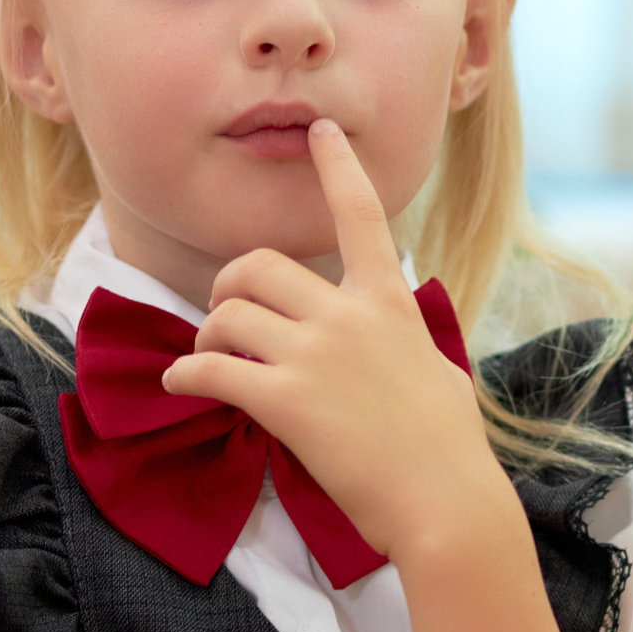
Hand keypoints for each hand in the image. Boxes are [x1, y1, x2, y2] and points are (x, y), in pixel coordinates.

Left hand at [159, 120, 510, 561]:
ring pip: (227, 315)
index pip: (361, 215)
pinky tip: (182, 386)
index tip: (321, 129)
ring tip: (208, 360)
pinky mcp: (286, 402)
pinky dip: (185, 376)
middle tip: (223, 317)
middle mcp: (349, 316)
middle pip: (259, 265)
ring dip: (205, 336)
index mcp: (389, 302)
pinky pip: (211, 371)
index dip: (338, 166)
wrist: (446, 502)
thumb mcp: (436, 367)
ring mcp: (316, 357)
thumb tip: (395, 331)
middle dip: (227, 286)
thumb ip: (403, 336)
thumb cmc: (450, 446)